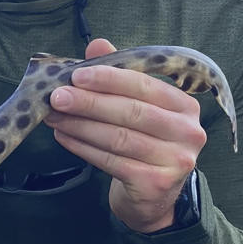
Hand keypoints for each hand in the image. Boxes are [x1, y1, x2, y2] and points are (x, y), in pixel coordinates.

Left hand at [43, 38, 206, 232]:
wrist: (153, 198)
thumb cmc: (144, 143)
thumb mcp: (138, 107)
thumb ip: (121, 76)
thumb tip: (97, 45)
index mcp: (186, 105)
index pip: (144, 85)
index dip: (109, 79)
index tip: (76, 75)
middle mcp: (189, 131)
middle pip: (131, 112)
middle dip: (89, 102)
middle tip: (56, 96)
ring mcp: (176, 160)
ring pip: (119, 138)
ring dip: (80, 125)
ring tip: (53, 117)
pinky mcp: (156, 184)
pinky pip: (112, 161)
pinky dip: (83, 147)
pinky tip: (64, 137)